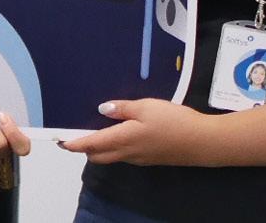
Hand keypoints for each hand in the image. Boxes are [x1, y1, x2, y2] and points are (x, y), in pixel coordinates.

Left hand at [60, 99, 214, 165]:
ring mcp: (140, 158)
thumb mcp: (146, 107)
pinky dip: (116, 147)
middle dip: (84, 148)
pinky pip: (126, 155)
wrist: (204, 142)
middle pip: (99, 156)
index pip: (91, 144)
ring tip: (95, 131)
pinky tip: (121, 134)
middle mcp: (128, 153)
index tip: (61, 141)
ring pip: (112, 156)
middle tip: (75, 135)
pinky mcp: (151, 159)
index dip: (74, 143)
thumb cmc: (174, 122)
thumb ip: (122, 108)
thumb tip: (102, 109)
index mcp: (123, 139)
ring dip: (100, 148)